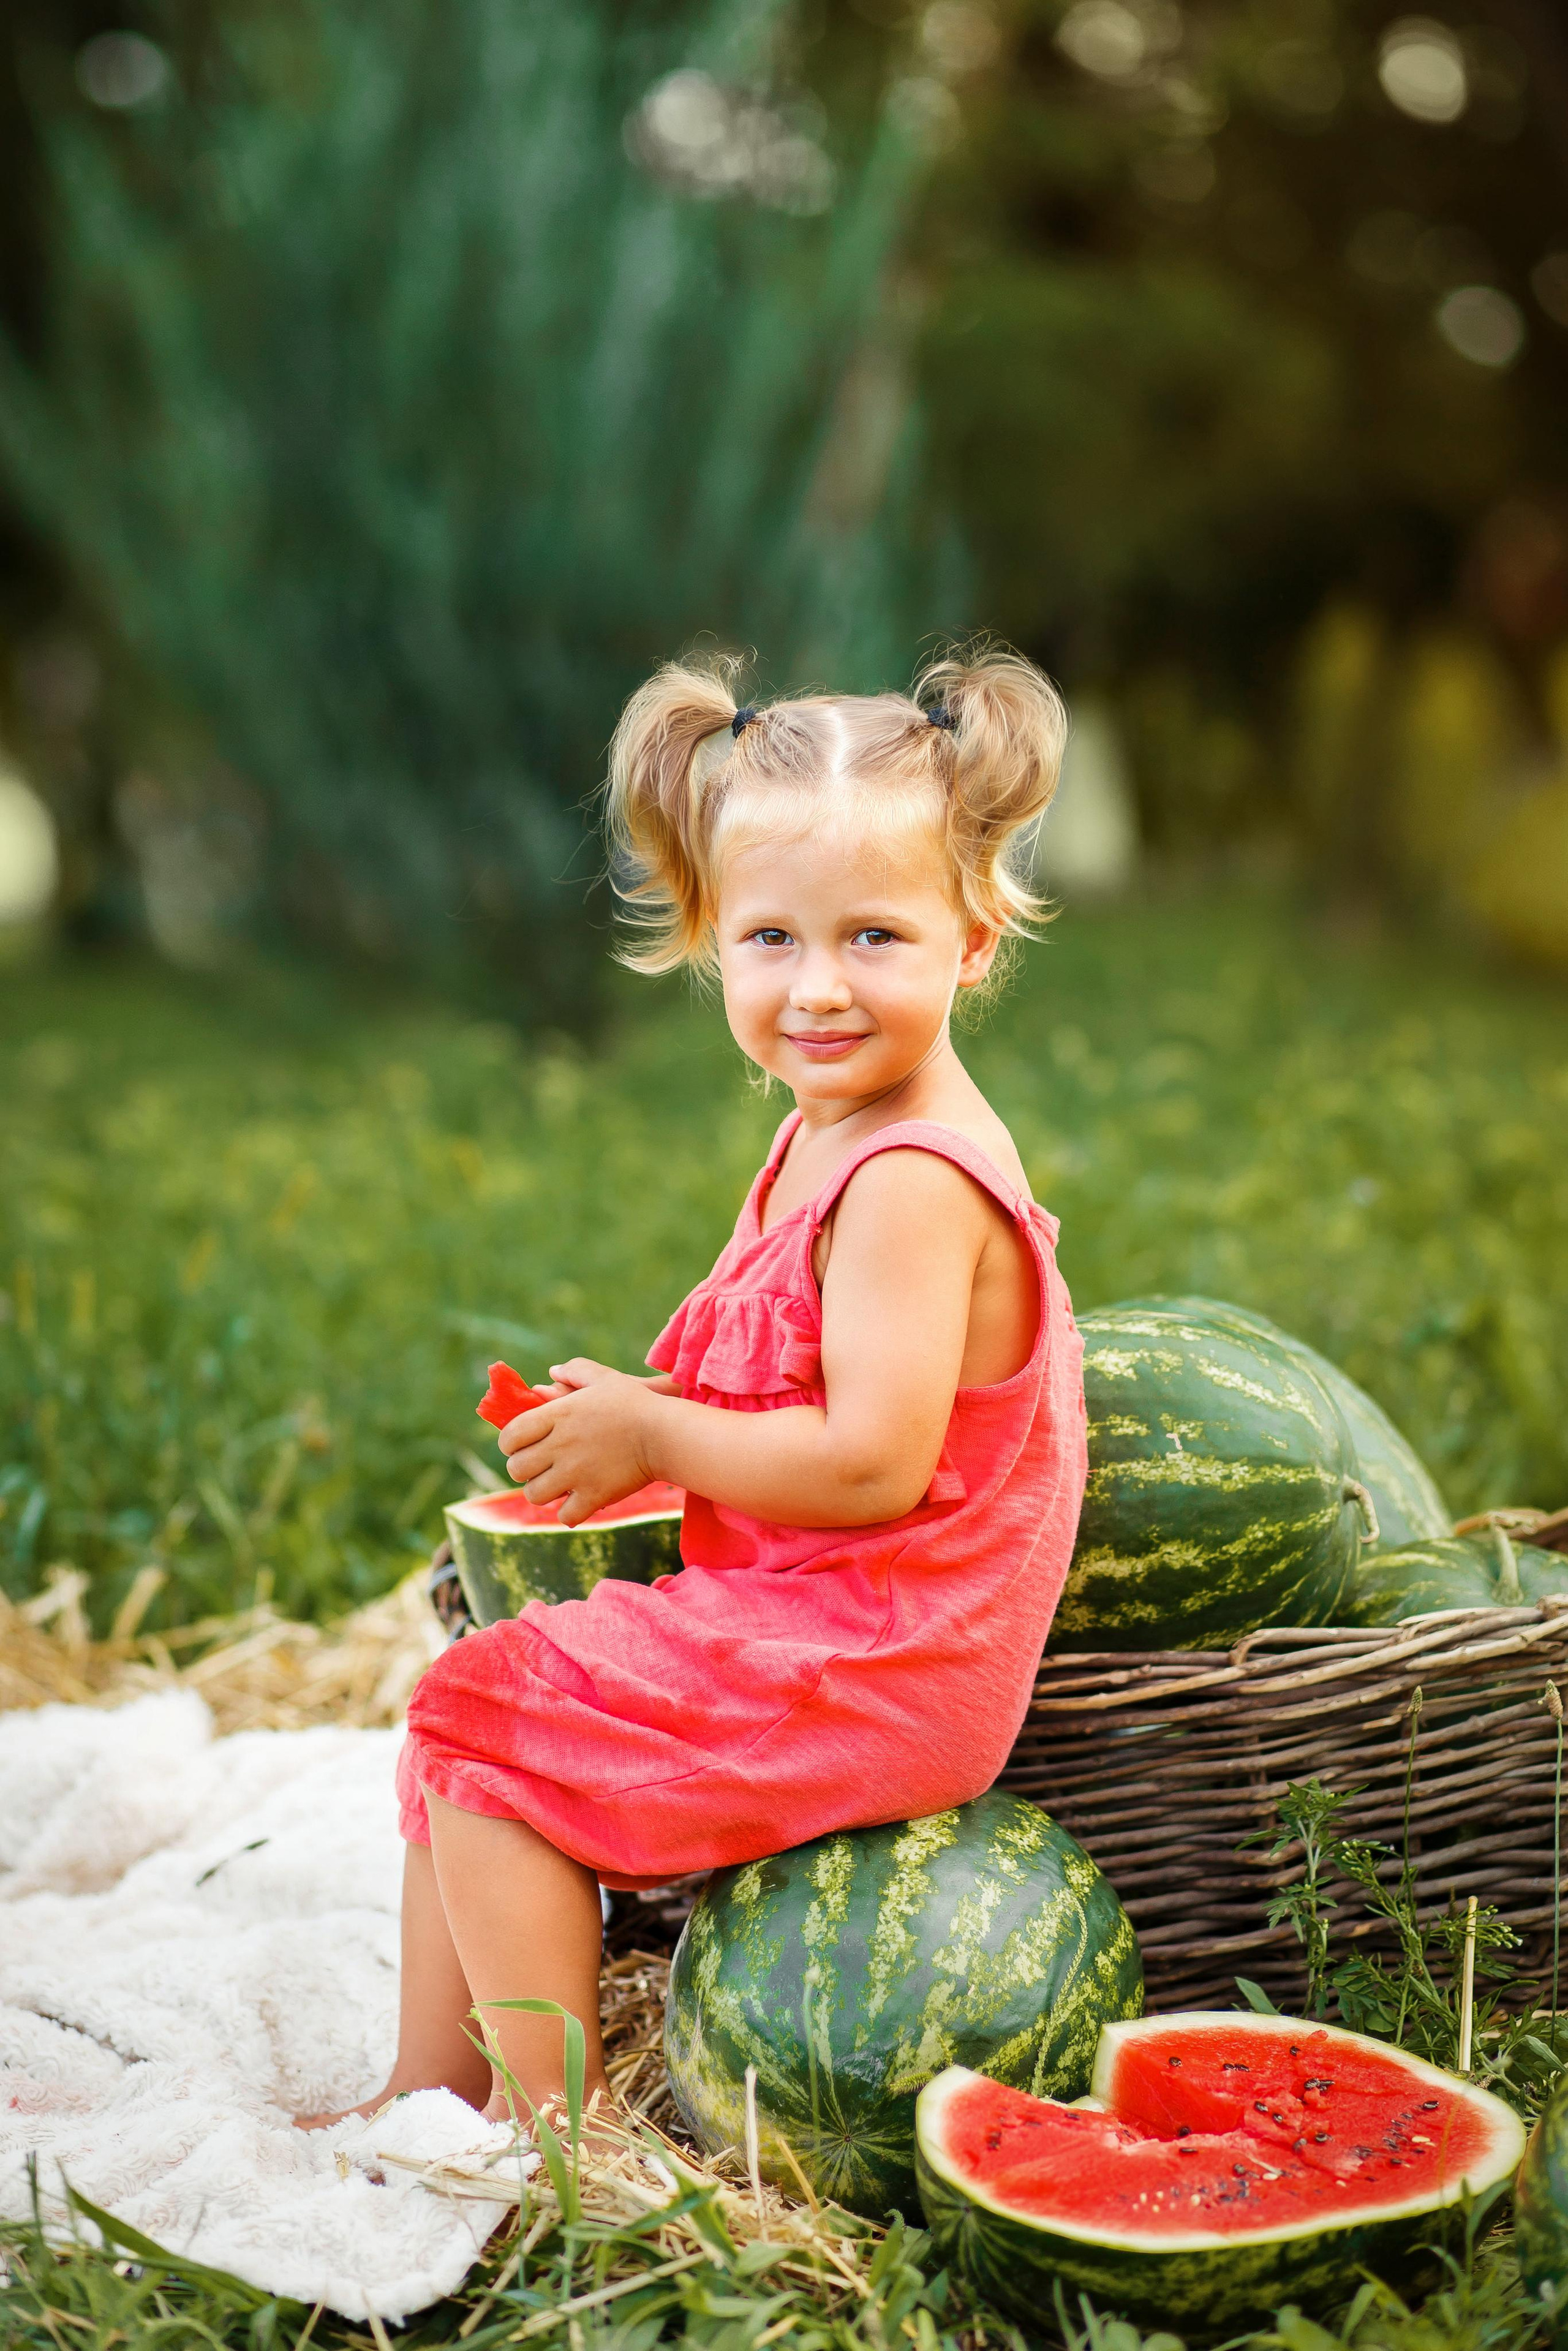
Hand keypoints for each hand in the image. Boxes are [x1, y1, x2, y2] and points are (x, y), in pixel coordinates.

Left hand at [497, 1359, 673, 1524]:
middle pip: (517, 1469)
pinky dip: (569, 1513)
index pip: (510, 1436)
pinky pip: (565, 1515)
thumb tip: (549, 1374)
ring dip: (543, 1492)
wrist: (666, 1433)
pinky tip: (579, 1502)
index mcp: (557, 1415)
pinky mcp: (594, 1496)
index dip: (509, 1444)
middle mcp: (560, 1445)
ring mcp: (576, 1473)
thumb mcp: (604, 1378)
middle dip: (524, 1470)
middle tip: (539, 1468)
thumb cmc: (636, 1403)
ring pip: (535, 1495)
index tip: (520, 1446)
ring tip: (557, 1486)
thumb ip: (575, 1370)